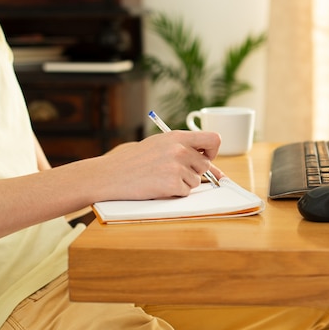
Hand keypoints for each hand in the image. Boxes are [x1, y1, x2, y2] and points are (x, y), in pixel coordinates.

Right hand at [92, 130, 221, 200]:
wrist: (113, 174)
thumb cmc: (136, 160)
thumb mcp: (160, 145)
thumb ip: (185, 149)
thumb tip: (215, 168)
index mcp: (178, 136)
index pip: (214, 139)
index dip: (212, 151)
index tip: (205, 157)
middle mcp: (180, 149)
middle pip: (206, 165)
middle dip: (194, 171)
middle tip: (172, 170)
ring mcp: (177, 167)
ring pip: (197, 181)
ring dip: (183, 183)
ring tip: (162, 177)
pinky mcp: (173, 183)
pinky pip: (186, 192)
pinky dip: (175, 192)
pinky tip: (159, 185)